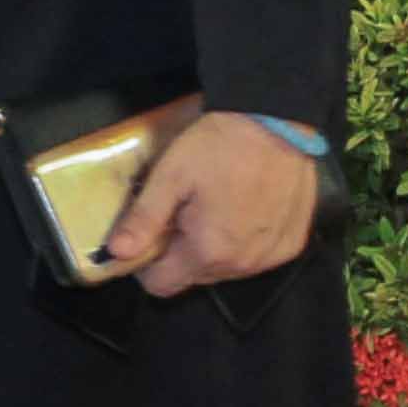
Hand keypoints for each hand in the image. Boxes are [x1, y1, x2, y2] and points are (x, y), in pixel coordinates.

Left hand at [104, 111, 318, 297]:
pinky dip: (245, 241)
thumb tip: (116, 254)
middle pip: (194, 276)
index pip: (162, 285)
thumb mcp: (170, 175)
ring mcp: (270, 258)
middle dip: (180, 251)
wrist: (278, 121)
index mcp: (207, 252)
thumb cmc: (220, 146)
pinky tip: (245, 209)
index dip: (146, 265)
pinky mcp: (292, 245)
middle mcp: (242, 266)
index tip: (149, 234)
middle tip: (182, 209)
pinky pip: (256, 257)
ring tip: (214, 205)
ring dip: (213, 247)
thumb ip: (143, 219)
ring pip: (226, 269)